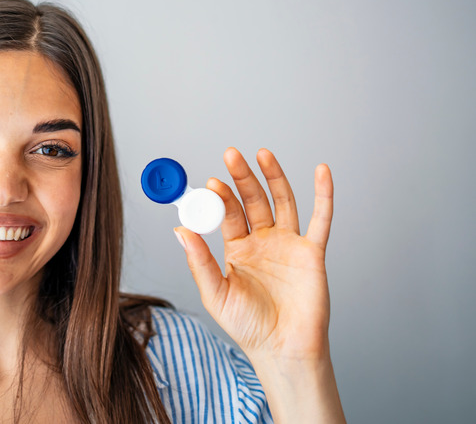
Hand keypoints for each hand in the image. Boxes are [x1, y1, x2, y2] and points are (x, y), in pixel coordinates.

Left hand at [174, 147, 333, 361]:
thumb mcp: (216, 293)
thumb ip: (198, 261)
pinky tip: (321, 171)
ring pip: (282, 201)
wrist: (282, 349)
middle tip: (231, 155)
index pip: (228, 214)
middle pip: (253, 200)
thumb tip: (179, 230)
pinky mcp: (312, 253)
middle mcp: (262, 242)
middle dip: (242, 177)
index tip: (210, 183)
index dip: (220, 197)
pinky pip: (321, 220)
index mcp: (237, 250)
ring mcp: (288, 244)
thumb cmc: (248, 326)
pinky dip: (323, 194)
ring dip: (274, 176)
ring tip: (262, 153)